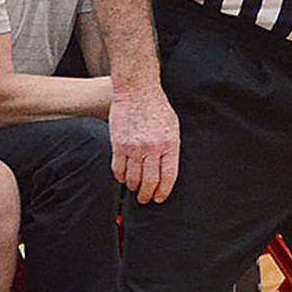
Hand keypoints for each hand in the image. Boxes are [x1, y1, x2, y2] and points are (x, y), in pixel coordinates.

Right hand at [109, 81, 180, 203]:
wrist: (137, 92)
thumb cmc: (157, 108)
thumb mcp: (173, 127)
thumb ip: (170, 148)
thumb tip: (168, 168)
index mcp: (170, 144)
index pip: (168, 176)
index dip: (164, 191)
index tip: (160, 198)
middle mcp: (152, 148)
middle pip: (150, 181)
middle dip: (147, 195)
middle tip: (145, 199)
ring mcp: (134, 147)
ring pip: (133, 178)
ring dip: (133, 187)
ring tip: (135, 189)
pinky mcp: (118, 144)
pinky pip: (118, 168)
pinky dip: (120, 177)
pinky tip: (123, 178)